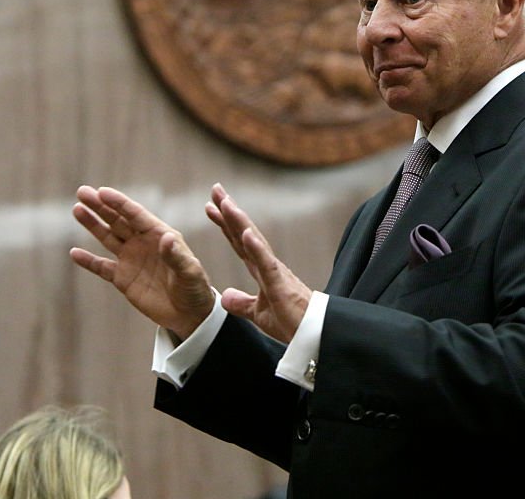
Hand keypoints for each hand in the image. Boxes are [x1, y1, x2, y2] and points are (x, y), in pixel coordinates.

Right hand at [71, 185, 214, 338]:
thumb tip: (166, 237)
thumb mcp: (190, 271)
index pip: (135, 214)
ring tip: (77, 209)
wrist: (189, 314)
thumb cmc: (194, 289)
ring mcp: (131, 259)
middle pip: (118, 220)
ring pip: (108, 237)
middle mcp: (143, 243)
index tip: (101, 192)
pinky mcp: (122, 278)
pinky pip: (102, 267)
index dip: (118, 203)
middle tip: (82, 192)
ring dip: (92, 224)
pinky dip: (88, 261)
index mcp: (160, 235)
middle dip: (100, 206)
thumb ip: (176, 255)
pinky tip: (74, 253)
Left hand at [205, 183, 311, 342]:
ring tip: (226, 203)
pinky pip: (266, 264)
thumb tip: (224, 296)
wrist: (313, 335)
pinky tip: (245, 233)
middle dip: (229, 211)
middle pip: (244, 233)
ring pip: (254, 241)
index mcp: (260, 270)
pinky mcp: (280, 285)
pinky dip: (256, 247)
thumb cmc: (291, 322)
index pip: (238, 242)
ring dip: (239, 222)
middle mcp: (267, 265)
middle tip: (216, 189)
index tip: (211, 206)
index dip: (225, 223)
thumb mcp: (258, 313)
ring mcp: (274, 272)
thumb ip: (241, 303)